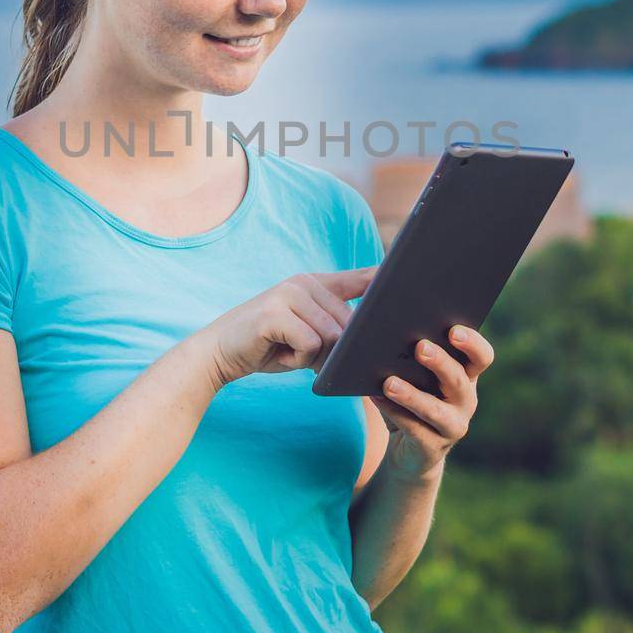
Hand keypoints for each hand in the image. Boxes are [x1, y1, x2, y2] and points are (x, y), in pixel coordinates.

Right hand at [196, 267, 377, 389]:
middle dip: (333, 350)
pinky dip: (297, 359)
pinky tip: (277, 351)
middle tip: (301, 353)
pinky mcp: (275, 313)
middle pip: (348, 323)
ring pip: (331, 336)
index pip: (361, 278)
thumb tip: (369, 338)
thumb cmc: (268, 346)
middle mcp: (304, 282)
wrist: (218, 353)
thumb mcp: (307, 334)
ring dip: (312, 356)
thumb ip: (334, 329)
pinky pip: (310, 344)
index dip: (385, 279)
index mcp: (315, 284)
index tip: (413, 273)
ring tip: (286, 349)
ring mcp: (288, 294)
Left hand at [372, 324, 494, 481]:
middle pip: (458, 379)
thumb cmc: (410, 401)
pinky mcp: (432, 447)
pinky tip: (376, 397)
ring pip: (435, 410)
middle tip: (420, 347)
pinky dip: (393, 411)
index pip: (481, 357)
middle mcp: (466, 401)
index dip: (472, 343)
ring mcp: (452, 426)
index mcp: (466, 376)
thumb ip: (407, 356)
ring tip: (389, 382)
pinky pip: (413, 428)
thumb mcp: (414, 378)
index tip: (454, 330)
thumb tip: (383, 333)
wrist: (409, 452)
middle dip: (440, 362)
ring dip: (412, 395)